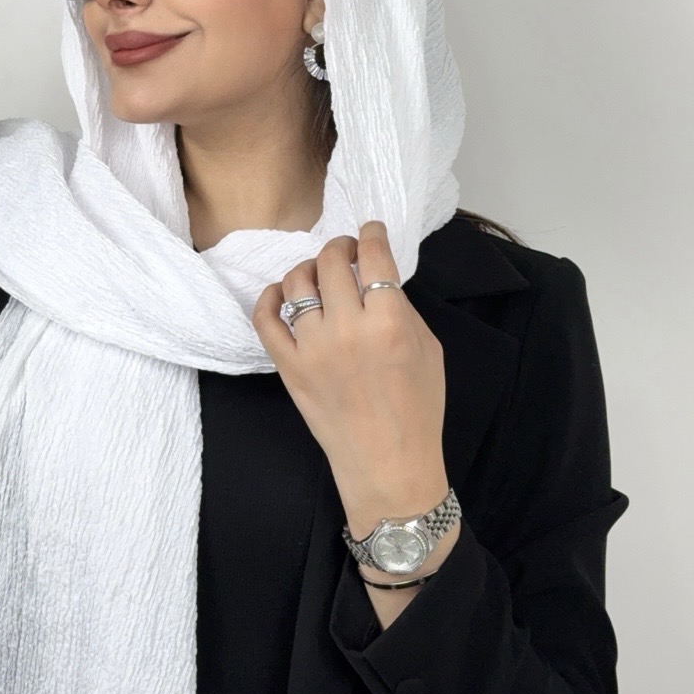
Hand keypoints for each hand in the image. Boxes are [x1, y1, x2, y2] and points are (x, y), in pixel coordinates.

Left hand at [251, 220, 448, 530]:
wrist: (388, 463)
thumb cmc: (417, 409)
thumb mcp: (429, 349)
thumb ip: (401, 308)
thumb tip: (376, 277)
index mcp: (390, 322)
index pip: (373, 256)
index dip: (370, 233)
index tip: (369, 230)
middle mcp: (348, 329)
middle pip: (330, 262)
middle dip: (339, 247)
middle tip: (344, 252)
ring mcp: (313, 348)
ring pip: (296, 283)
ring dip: (307, 268)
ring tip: (317, 274)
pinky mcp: (288, 367)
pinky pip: (265, 319)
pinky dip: (269, 299)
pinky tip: (280, 294)